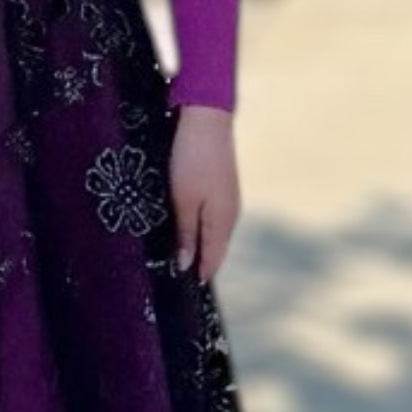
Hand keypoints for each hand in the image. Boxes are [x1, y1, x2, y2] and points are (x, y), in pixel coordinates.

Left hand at [167, 103, 239, 284]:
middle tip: (179, 279)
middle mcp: (231, 214)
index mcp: (223, 222)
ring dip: (201, 246)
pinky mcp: (223, 186)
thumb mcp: (183, 200)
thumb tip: (186, 264)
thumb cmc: (191, 161)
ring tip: (182, 258)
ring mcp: (229, 199)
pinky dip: (202, 228)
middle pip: (216, 248)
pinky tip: (189, 229)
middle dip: (201, 263)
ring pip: (215, 232)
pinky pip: (213, 217)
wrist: (206, 119)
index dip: (200, 275)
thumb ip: (186, 233)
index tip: (185, 292)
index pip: (213, 259)